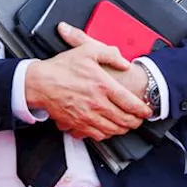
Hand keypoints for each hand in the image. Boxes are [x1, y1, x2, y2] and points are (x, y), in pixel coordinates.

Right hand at [24, 22, 151, 140]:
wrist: (39, 83)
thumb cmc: (61, 68)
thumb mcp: (87, 51)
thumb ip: (109, 54)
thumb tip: (124, 62)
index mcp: (103, 86)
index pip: (131, 103)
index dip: (143, 110)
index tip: (147, 110)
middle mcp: (97, 103)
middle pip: (125, 120)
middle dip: (136, 122)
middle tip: (139, 120)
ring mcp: (88, 116)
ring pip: (113, 130)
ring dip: (123, 129)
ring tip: (127, 126)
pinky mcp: (78, 124)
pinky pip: (97, 135)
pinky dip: (107, 134)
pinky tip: (108, 130)